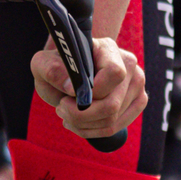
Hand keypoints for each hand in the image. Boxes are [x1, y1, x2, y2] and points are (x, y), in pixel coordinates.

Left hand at [31, 30, 146, 141]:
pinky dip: (92, 131)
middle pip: (112, 104)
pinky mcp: (137, 103)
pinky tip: (79, 122)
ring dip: (83, 124)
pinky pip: (116, 128)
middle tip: (61, 108)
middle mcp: (129, 65)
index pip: (114, 73)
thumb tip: (71, 88)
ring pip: (113, 120)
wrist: (69, 75)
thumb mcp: (43, 64)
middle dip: (81, 114)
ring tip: (67, 114)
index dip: (92, 92)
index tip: (68, 94)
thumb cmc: (58, 68)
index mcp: (109, 49)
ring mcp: (137, 85)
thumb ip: (51, 70)